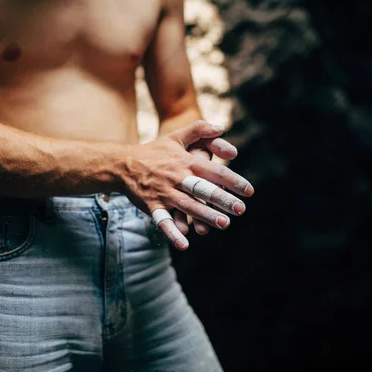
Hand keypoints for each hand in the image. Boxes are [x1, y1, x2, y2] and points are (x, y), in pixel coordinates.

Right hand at [121, 120, 253, 249]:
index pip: (213, 171)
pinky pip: (162, 220)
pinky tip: (184, 244)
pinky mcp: (151, 205)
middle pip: (202, 189)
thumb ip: (199, 129)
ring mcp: (164, 192)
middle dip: (221, 199)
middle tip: (240, 209)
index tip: (249, 191)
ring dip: (204, 215)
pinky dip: (172, 232)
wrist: (122, 163)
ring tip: (224, 224)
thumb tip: (222, 127)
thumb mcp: (176, 136)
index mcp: (186, 161)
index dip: (232, 180)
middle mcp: (177, 177)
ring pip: (187, 205)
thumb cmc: (154, 151)